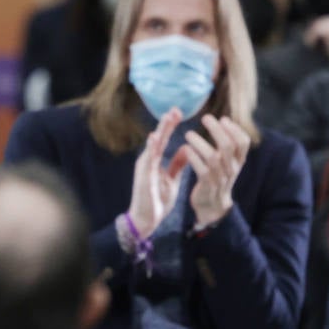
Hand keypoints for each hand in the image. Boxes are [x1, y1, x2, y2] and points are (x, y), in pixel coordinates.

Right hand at [128, 107, 190, 237]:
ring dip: (160, 131)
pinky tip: (155, 137)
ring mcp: (145, 167)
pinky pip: (148, 159)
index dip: (170, 126)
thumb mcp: (171, 179)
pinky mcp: (143, 175)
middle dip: (166, 124)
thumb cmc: (157, 200)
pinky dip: (151, 147)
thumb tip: (184, 149)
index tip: (178, 113)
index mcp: (155, 161)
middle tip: (175, 109)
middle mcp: (148, 160)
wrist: (146, 219)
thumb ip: (176, 164)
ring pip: (153, 145)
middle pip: (159, 138)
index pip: (164, 140)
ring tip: (167, 118)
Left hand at [184, 115, 249, 227]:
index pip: (243, 142)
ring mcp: (220, 178)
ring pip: (213, 157)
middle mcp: (232, 168)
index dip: (234, 129)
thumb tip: (224, 120)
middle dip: (216, 130)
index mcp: (238, 161)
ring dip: (200, 143)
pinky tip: (185, 149)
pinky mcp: (207, 186)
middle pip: (228, 146)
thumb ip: (228, 145)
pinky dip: (193, 158)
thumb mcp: (228, 162)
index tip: (223, 119)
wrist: (213, 206)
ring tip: (188, 134)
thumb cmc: (218, 178)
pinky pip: (202, 170)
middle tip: (205, 118)